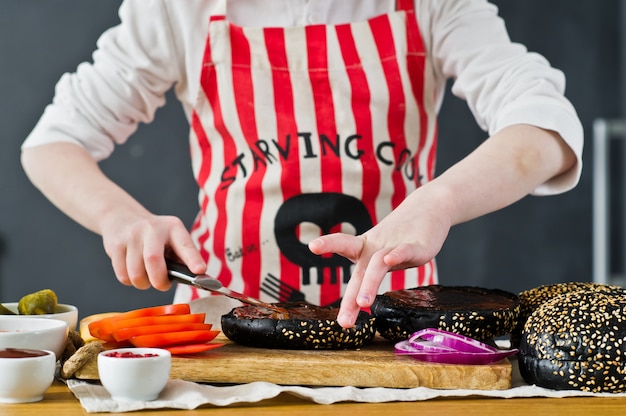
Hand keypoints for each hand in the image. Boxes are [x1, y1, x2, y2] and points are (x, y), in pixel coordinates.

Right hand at [101, 211, 205, 290]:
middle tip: (162, 284)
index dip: (193, 259)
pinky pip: (123, 275)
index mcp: (173, 228)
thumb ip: (182, 257)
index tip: (200, 271)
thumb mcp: (172, 238)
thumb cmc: (155, 236)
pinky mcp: (115, 245)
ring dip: (143, 284)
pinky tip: (133, 271)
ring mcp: (131, 236)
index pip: (185, 245)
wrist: (122, 217)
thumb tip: (195, 278)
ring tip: (147, 277)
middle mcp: (152, 229)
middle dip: (159, 281)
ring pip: (136, 273)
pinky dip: (130, 281)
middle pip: (153, 260)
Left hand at [308, 188, 451, 327]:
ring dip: (369, 283)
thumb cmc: (401, 235)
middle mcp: (377, 247)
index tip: (312, 245)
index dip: (328, 244)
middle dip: (350, 298)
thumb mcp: (380, 253)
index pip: (344, 245)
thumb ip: (368, 275)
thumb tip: (355, 302)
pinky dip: (397, 255)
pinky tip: (390, 260)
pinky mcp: (417, 245)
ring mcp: (395, 245)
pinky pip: (404, 251)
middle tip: (343, 321)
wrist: (430, 208)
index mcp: (365, 249)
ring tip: (363, 303)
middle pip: (360, 271)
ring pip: (378, 264)